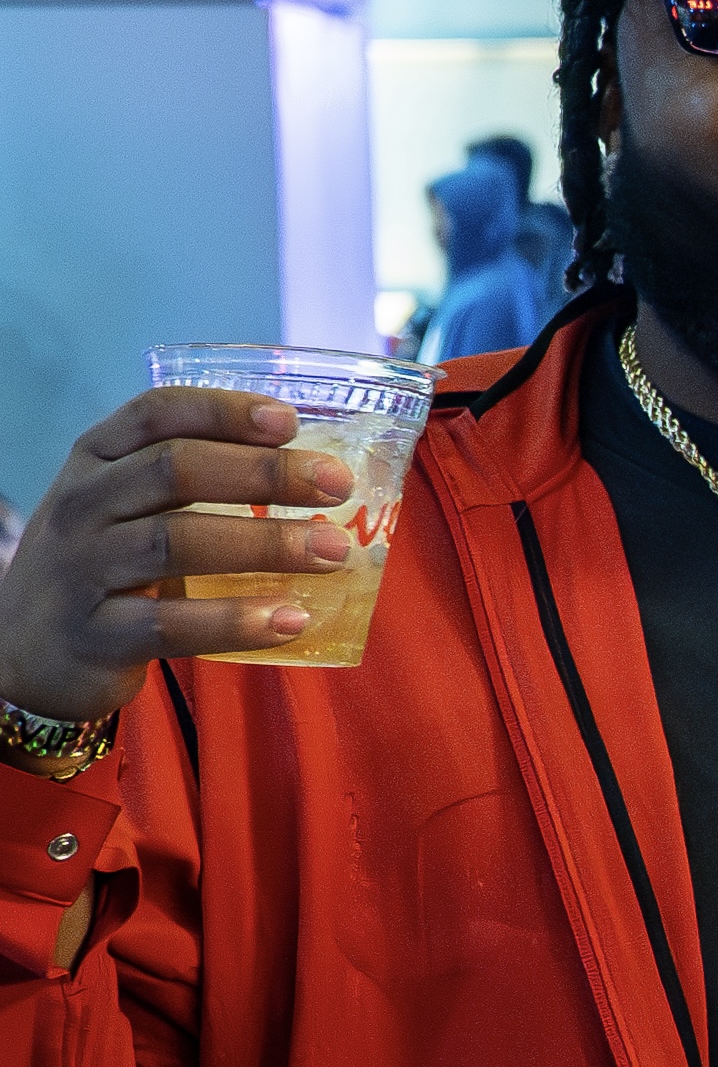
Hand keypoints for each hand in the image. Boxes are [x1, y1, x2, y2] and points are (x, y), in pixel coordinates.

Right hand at [0, 389, 353, 739]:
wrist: (21, 654)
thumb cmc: (100, 569)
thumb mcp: (125, 509)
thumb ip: (190, 485)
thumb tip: (308, 474)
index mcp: (95, 461)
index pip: (156, 414)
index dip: (224, 411)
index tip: (290, 421)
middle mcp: (83, 506)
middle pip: (175, 471)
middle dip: (264, 473)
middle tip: (336, 486)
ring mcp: (83, 570)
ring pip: (176, 542)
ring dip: (265, 543)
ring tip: (332, 551)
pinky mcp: (97, 635)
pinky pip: (171, 624)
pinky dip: (236, 621)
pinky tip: (291, 619)